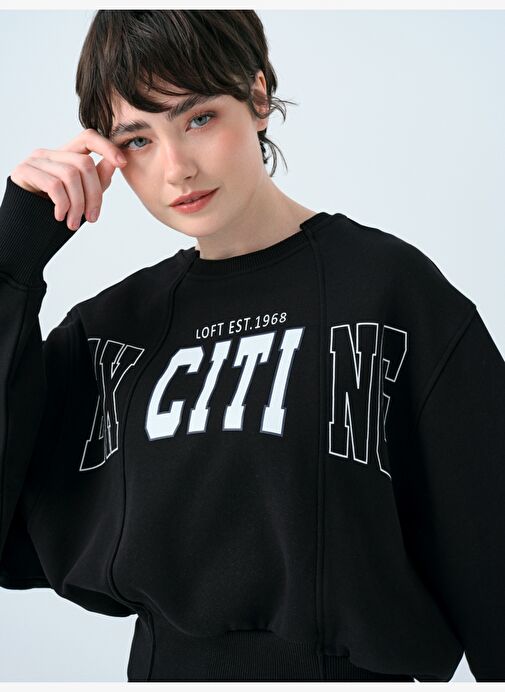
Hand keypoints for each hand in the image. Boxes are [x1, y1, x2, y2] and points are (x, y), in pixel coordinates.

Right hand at [10, 128, 127, 230]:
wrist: (25, 225)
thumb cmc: (56, 209)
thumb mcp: (83, 194)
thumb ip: (98, 178)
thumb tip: (116, 162)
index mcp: (66, 156)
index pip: (88, 137)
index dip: (107, 147)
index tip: (123, 163)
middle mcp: (50, 153)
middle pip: (84, 163)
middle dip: (94, 195)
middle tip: (92, 218)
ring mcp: (35, 160)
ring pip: (70, 175)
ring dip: (78, 205)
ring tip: (74, 222)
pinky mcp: (24, 171)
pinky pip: (53, 185)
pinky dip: (62, 204)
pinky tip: (60, 216)